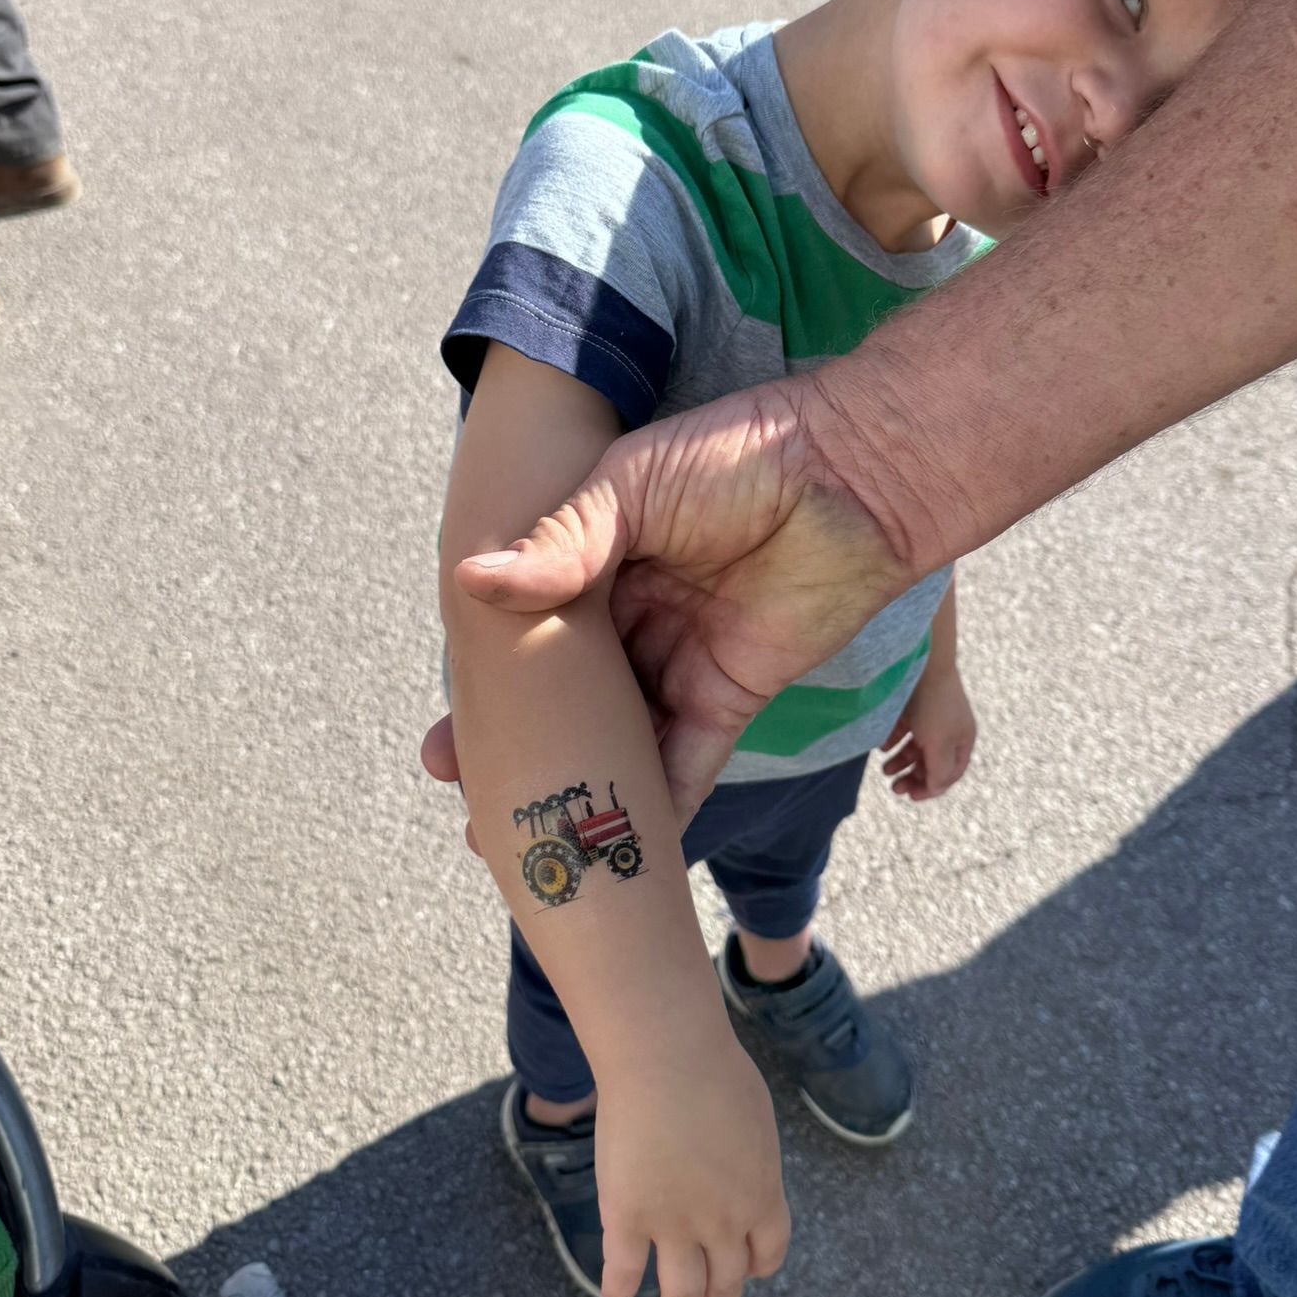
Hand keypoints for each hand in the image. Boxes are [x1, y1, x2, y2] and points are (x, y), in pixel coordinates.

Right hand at [447, 376, 926, 818]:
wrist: (852, 471)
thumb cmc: (743, 452)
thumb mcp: (634, 483)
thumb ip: (562, 541)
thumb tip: (470, 582)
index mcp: (597, 557)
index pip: (528, 635)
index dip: (487, 688)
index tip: (443, 747)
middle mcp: (633, 615)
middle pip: (566, 698)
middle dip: (522, 752)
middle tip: (472, 807)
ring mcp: (680, 657)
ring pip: (620, 737)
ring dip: (581, 786)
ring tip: (529, 840)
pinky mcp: (731, 692)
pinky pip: (687, 761)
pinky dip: (656, 804)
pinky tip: (614, 844)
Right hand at [596, 1034, 789, 1296]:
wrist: (668, 1058)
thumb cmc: (714, 1070)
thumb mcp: (754, 1119)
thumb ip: (750, 1155)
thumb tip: (742, 1165)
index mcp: (762, 1196)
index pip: (767, 1255)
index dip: (753, 1266)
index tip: (744, 1267)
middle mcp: (724, 1224)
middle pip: (726, 1282)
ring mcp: (675, 1226)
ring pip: (681, 1296)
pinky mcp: (628, 1218)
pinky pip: (623, 1272)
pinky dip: (619, 1288)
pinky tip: (615, 1291)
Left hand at [881, 668, 976, 799]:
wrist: (921, 660)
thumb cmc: (934, 705)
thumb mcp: (940, 744)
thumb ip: (940, 771)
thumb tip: (936, 789)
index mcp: (962, 740)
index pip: (950, 774)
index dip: (932, 788)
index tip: (911, 796)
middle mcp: (949, 730)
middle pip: (931, 763)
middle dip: (913, 777)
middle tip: (893, 787)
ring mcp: (930, 717)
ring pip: (915, 748)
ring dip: (900, 762)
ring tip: (883, 769)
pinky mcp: (913, 706)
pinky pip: (903, 730)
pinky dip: (893, 740)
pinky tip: (882, 744)